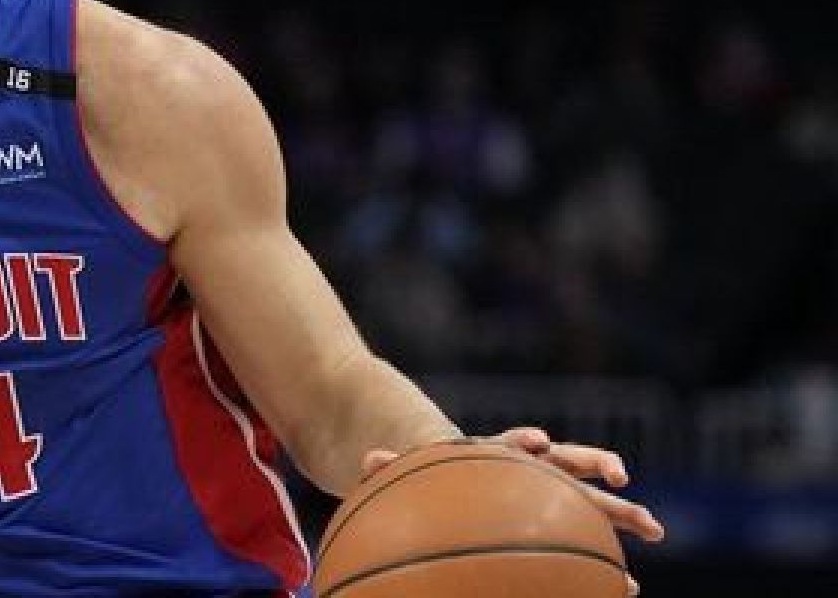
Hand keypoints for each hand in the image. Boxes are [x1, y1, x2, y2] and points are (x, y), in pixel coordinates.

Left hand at [361, 428, 665, 596]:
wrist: (453, 469)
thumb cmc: (431, 472)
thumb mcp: (411, 468)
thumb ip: (392, 465)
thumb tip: (368, 461)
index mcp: (494, 452)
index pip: (511, 440)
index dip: (523, 439)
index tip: (540, 441)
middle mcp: (531, 466)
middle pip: (568, 461)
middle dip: (593, 465)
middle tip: (621, 476)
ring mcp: (549, 489)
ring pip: (591, 498)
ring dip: (621, 511)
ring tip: (654, 528)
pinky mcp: (555, 513)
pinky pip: (585, 537)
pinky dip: (605, 558)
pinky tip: (625, 586)